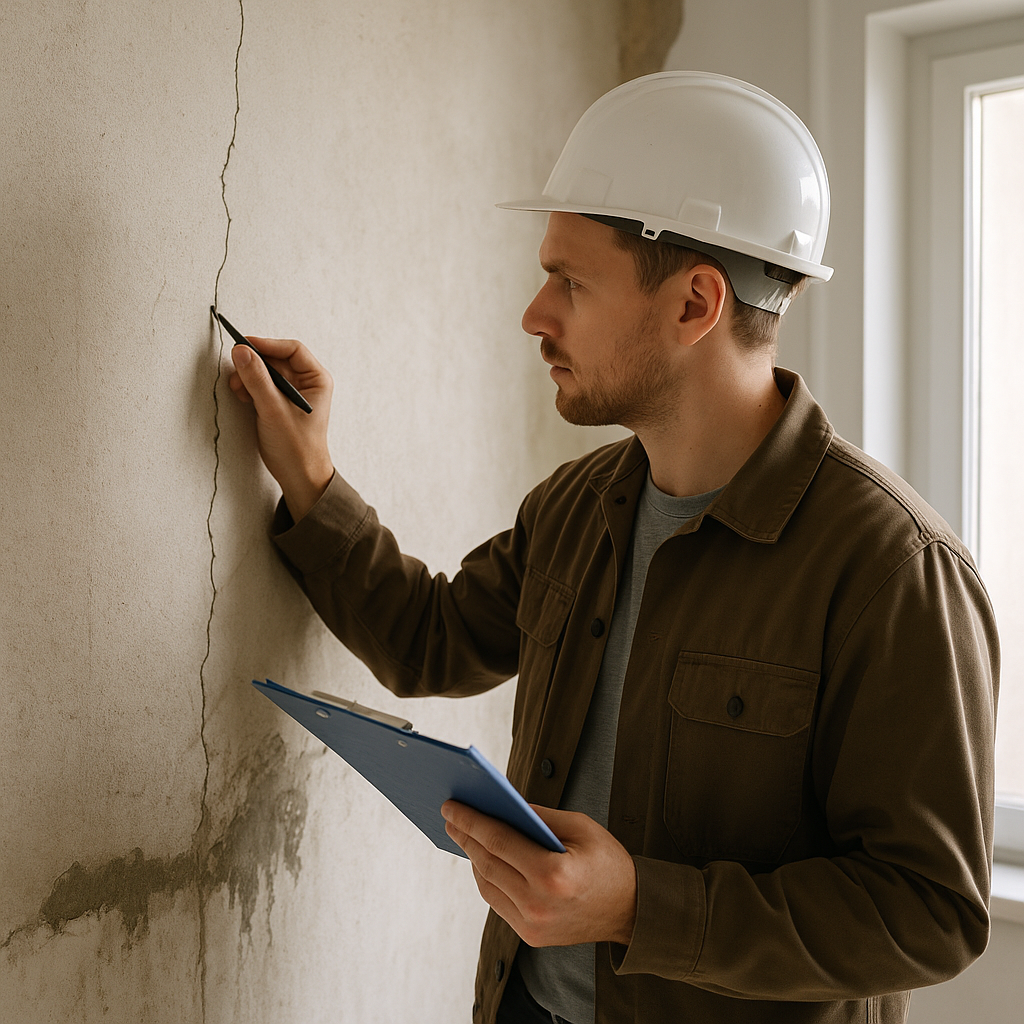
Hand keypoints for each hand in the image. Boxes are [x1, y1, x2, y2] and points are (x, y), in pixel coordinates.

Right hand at [228, 336, 334, 520]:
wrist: (299, 477)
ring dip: (249, 377)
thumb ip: (257, 380)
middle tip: (236, 372)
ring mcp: (292, 393)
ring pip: (266, 372)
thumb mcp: (274, 410)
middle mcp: (307, 383)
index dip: (267, 344)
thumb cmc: (297, 448)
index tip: (244, 345)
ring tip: (238, 390)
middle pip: (276, 359)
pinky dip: (249, 388)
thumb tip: (241, 351)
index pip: (292, 350)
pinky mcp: (279, 404)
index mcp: (317, 380)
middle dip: (254, 364)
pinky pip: (262, 386)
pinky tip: (242, 397)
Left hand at [441, 801, 636, 947]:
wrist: (631, 910)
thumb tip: (503, 807)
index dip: (471, 821)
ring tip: (463, 834)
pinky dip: (487, 879)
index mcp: (552, 874)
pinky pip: (498, 903)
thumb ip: (539, 816)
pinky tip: (484, 860)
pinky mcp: (531, 936)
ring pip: (487, 886)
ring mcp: (533, 924)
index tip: (451, 806)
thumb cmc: (608, 862)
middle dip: (465, 836)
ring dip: (473, 858)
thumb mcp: (580, 827)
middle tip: (450, 815)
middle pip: (487, 863)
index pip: (499, 841)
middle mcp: (538, 904)